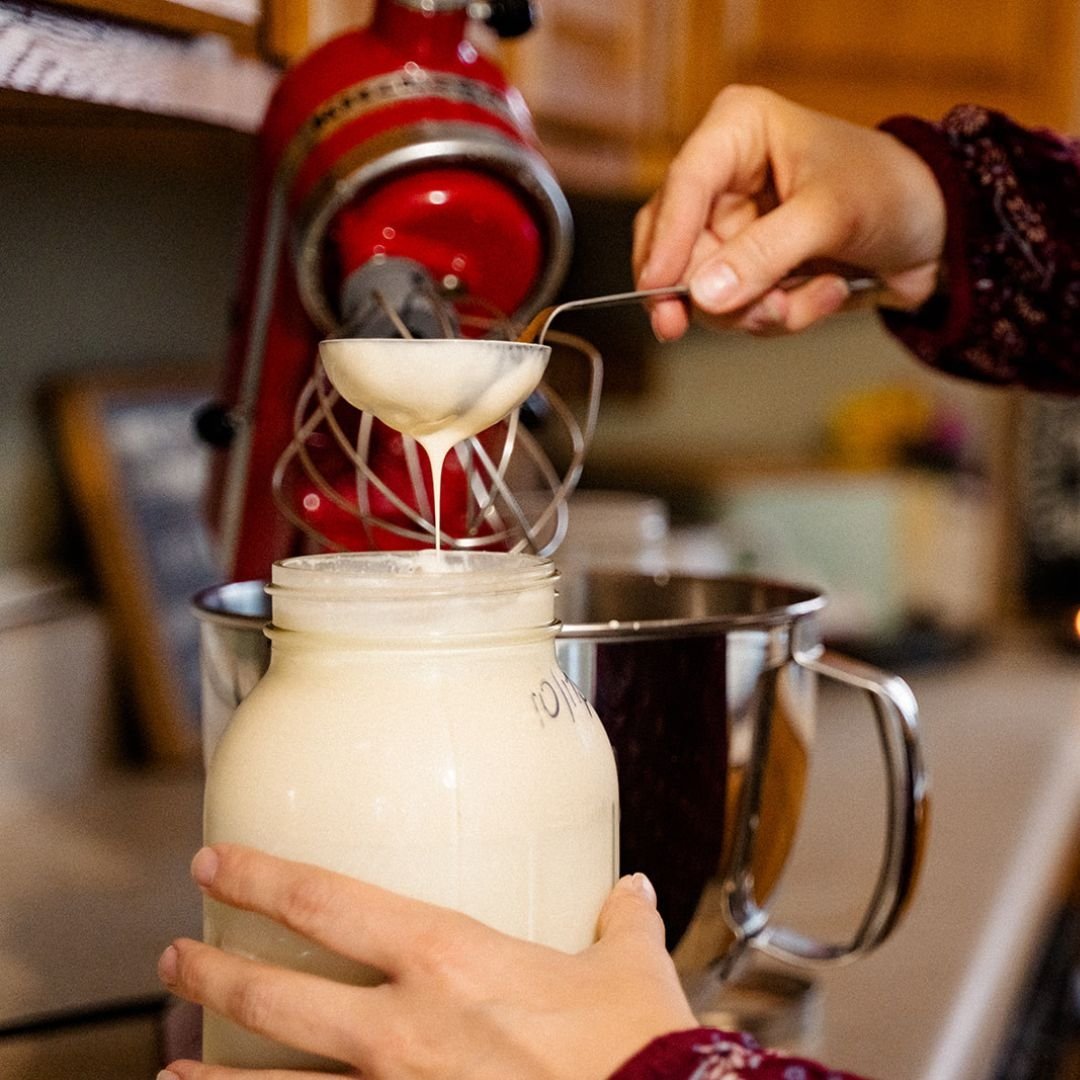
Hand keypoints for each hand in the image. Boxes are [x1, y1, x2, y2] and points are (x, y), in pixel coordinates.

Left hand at [158, 844, 697, 1079]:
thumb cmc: (637, 1052)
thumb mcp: (631, 973)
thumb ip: (621, 924)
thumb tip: (631, 894)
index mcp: (447, 959)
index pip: (327, 902)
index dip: (262, 877)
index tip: (215, 861)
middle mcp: (403, 1028)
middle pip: (279, 996)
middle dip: (215, 970)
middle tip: (174, 955)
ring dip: (214, 1076)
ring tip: (169, 1064)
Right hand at [633, 85, 947, 339]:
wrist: (936, 232)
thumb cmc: (890, 192)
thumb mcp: (830, 215)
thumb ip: (764, 255)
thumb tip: (703, 296)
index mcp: (736, 132)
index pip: (683, 185)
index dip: (667, 242)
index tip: (659, 291)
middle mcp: (722, 180)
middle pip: (677, 249)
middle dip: (723, 291)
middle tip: (759, 311)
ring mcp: (731, 229)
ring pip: (704, 291)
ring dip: (760, 308)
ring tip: (812, 294)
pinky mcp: (746, 269)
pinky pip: (735, 311)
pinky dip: (780, 315)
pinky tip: (822, 293)